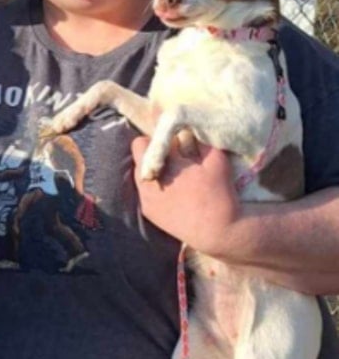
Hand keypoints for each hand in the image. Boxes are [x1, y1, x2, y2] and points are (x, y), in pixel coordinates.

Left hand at [131, 136, 240, 254]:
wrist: (218, 231)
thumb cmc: (220, 192)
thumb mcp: (216, 159)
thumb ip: (199, 139)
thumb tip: (186, 126)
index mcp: (163, 166)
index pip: (144, 142)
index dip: (158, 138)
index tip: (173, 141)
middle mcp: (148, 182)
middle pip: (139, 156)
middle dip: (153, 152)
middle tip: (173, 156)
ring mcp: (146, 199)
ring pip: (140, 174)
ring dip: (154, 169)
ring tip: (173, 174)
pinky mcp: (148, 212)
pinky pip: (145, 192)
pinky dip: (155, 187)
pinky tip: (172, 192)